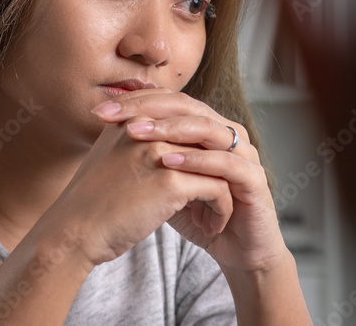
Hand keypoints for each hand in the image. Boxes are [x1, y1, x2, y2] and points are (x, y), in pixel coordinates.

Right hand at [44, 114, 233, 267]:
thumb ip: (133, 136)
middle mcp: (147, 127)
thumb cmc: (92, 200)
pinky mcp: (171, 180)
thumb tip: (162, 131)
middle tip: (219, 189)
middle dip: (216, 163)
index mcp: (132, 117)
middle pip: (203, 135)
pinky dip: (221, 208)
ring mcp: (159, 151)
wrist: (73, 232)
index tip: (202, 168)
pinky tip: (212, 227)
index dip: (199, 140)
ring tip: (217, 212)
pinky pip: (217, 188)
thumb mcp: (110, 154)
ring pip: (217, 161)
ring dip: (223, 189)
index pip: (180, 113)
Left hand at [92, 89, 288, 273]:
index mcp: (208, 128)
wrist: (236, 252)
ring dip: (170, 129)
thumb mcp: (166, 182)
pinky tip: (169, 162)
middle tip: (115, 114)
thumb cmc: (200, 215)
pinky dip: (196, 160)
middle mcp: (228, 134)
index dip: (137, 102)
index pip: (171, 102)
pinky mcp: (255, 179)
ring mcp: (244, 153)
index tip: (100, 111)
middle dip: (149, 108)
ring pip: (206, 128)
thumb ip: (149, 157)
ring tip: (136, 132)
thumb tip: (108, 137)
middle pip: (188, 106)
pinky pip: (225, 163)